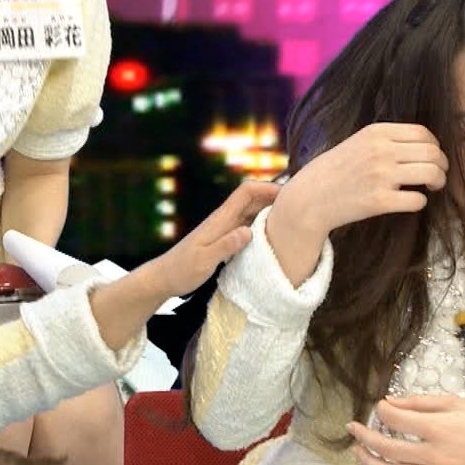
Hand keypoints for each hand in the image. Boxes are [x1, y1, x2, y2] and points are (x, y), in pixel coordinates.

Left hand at [145, 179, 280, 298]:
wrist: (165, 277)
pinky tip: (273, 237)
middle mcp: (224, 220)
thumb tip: (248, 231)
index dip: (267, 187)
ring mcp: (225, 229)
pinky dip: (262, 226)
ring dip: (270, 211)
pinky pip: (248, 226)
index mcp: (220, 220)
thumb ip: (225, 246)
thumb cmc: (182, 269)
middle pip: (253, 199)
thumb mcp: (203, 261)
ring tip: (292, 220)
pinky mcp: (225, 239)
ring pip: (252, 212)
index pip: (245, 192)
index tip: (288, 194)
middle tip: (299, 207)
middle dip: (274, 197)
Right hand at [273, 123, 446, 238]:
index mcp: (375, 132)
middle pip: (432, 153)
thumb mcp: (357, 142)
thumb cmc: (335, 171)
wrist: (309, 198)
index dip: (435, 146)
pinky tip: (410, 202)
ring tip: (431, 187)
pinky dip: (420, 202)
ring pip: (432, 173)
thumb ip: (386, 140)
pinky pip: (418, 200)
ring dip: (438, 182)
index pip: (423, 133)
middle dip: (442, 165)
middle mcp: (380, 151)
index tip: (432, 157)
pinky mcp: (379, 201)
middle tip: (437, 176)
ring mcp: (380, 176)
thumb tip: (425, 145)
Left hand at [346, 396, 464, 464]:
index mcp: (439, 429)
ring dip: (371, 462)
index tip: (379, 406)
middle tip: (352, 428)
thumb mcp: (458, 403)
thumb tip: (389, 404)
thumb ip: (420, 403)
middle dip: (364, 437)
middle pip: (387, 450)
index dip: (381, 411)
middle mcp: (436, 456)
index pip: (394, 420)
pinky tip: (402, 459)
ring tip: (359, 451)